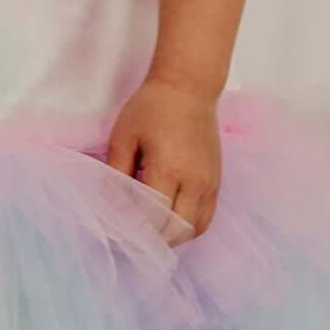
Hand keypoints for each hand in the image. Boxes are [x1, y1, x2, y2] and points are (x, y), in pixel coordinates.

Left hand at [106, 74, 221, 236]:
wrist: (188, 87)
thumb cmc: (151, 108)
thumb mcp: (123, 138)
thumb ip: (116, 175)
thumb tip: (112, 206)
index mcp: (168, 169)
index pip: (152, 219)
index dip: (135, 233)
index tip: (117, 236)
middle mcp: (194, 181)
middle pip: (177, 231)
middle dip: (154, 242)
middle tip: (133, 240)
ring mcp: (210, 183)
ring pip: (195, 229)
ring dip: (174, 238)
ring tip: (152, 234)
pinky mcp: (216, 180)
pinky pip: (206, 217)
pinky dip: (189, 228)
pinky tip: (171, 223)